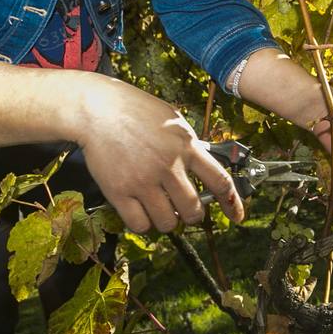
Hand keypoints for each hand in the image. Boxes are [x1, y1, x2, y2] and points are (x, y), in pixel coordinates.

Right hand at [72, 79, 244, 233]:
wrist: (96, 109)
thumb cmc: (134, 109)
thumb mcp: (172, 119)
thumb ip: (188, 145)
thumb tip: (201, 166)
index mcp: (186, 146)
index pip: (219, 181)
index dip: (231, 203)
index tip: (236, 215)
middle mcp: (168, 165)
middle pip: (193, 210)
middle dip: (192, 215)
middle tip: (183, 211)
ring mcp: (144, 180)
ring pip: (168, 222)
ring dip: (167, 221)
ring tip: (159, 209)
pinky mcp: (120, 191)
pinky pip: (139, 224)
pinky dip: (143, 223)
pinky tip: (140, 212)